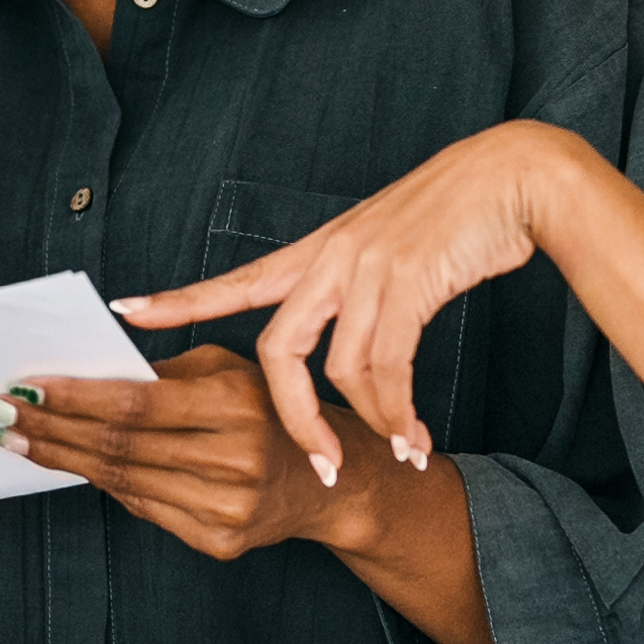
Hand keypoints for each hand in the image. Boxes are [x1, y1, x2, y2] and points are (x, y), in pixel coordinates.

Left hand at [0, 348, 375, 557]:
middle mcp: (235, 459)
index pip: (135, 403)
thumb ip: (164, 372)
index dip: (73, 397)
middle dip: (52, 429)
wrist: (331, 483)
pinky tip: (71, 466)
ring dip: (63, 461)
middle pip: (120, 445)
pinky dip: (102, 485)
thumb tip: (83, 372)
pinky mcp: (220, 542)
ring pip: (123, 481)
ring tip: (20, 440)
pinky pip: (143, 509)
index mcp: (236, 404)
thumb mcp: (229, 370)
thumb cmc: (268, 412)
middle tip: (1, 413)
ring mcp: (227, 507)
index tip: (24, 386)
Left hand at [117, 122, 577, 479]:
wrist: (514, 177)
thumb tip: (352, 350)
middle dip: (294, 420)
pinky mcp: (409, 279)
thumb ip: (360, 292)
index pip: (239, 281)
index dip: (183, 301)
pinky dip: (399, 413)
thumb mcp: (390, 249)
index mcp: (320, 250)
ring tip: (397, 453)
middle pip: (278, 352)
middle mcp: (332, 258)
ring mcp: (367, 267)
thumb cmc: (457, 218)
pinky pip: (389, 367)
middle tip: (322, 466)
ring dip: (368, 425)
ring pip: (339, 370)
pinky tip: (415, 439)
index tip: (128, 313)